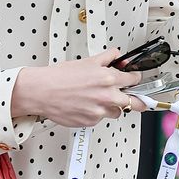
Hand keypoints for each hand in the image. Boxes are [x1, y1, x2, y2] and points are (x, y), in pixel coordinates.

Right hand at [12, 50, 149, 126]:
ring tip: (100, 99)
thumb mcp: (87, 61)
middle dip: (136, 99)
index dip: (135, 78)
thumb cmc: (60, 77)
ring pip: (117, 112)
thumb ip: (107, 58)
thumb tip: (117, 56)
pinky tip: (85, 105)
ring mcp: (100, 111)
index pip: (133, 80)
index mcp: (108, 79)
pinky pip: (100, 118)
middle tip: (135, 97)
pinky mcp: (91, 122)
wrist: (42, 91)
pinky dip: (96, 113)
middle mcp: (107, 97)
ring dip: (113, 106)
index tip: (134, 80)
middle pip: (135, 103)